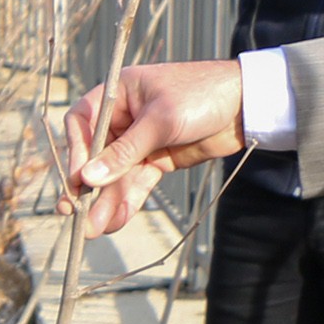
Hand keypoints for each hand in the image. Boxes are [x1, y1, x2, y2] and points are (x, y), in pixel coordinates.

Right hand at [62, 60, 247, 235]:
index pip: (82, 124)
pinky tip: (116, 221)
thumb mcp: (162, 120)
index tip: (78, 180)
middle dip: (88, 188)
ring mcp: (138, 141)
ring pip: (114, 176)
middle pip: (95, 156)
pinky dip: (126, 202)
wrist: (247, 105)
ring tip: (94, 228)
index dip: (76, 152)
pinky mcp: (155, 160)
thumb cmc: (203, 94)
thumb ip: (125, 151)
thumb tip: (88, 177)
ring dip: (105, 202)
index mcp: (118, 94)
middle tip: (75, 215)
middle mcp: (123, 118)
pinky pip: (134, 184)